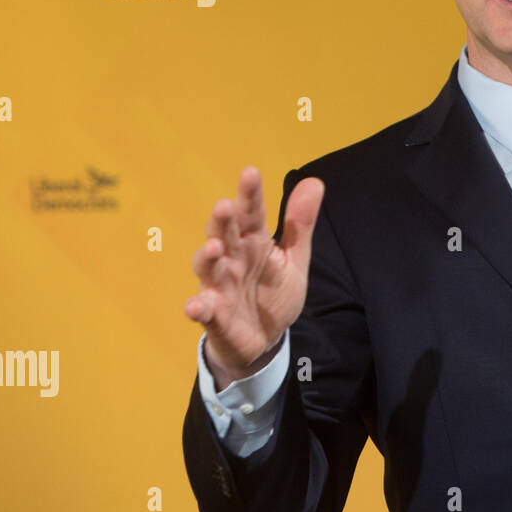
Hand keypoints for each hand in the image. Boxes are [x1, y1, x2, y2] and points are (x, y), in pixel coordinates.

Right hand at [184, 166, 324, 390]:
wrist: (265, 339)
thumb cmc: (274, 293)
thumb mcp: (294, 259)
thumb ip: (301, 225)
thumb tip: (314, 181)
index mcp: (254, 243)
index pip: (251, 214)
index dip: (250, 195)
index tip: (250, 172)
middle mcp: (232, 260)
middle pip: (224, 236)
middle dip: (222, 222)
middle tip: (224, 205)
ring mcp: (220, 287)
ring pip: (208, 268)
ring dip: (207, 257)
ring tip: (214, 247)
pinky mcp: (215, 316)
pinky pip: (204, 312)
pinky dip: (198, 308)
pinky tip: (197, 305)